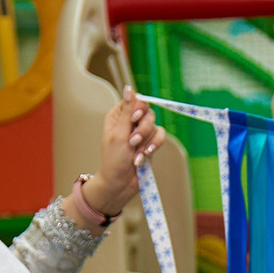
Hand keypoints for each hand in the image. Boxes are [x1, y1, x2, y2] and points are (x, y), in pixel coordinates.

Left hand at [83, 87, 167, 217]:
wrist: (119, 184)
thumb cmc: (113, 160)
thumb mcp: (118, 133)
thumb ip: (127, 111)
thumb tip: (129, 87)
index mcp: (117, 116)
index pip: (135, 101)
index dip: (138, 109)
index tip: (134, 119)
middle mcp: (130, 122)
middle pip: (147, 113)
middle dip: (143, 129)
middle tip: (133, 141)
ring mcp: (141, 134)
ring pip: (154, 126)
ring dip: (146, 141)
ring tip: (137, 154)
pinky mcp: (150, 144)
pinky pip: (160, 137)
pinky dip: (153, 147)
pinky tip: (144, 157)